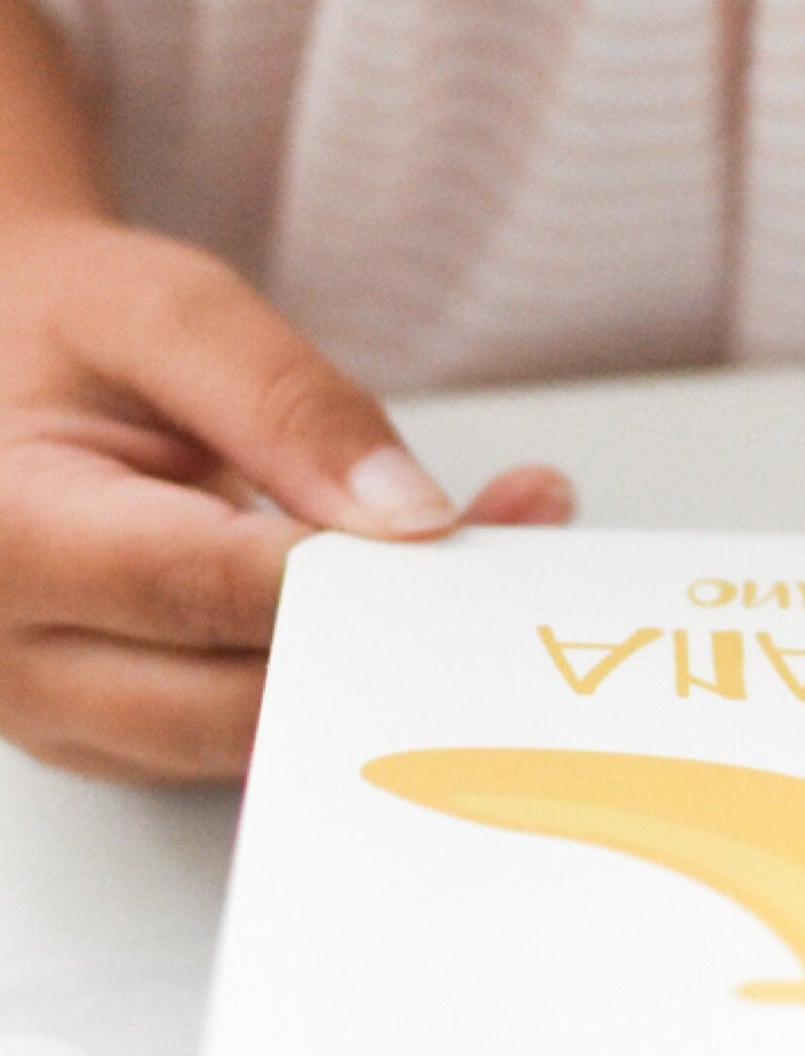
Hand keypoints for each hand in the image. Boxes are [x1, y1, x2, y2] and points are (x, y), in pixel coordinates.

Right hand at [0, 214, 573, 781]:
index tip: (443, 546)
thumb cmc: (63, 332)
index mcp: (0, 530)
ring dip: (387, 664)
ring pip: (264, 741)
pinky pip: (261, 740)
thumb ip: (286, 402)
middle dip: (383, 634)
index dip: (332, 578)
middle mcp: (15, 651)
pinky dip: (353, 678)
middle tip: (503, 559)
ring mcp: (67, 716)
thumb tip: (408, 516)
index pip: (190, 585)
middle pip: (236, 700)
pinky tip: (421, 597)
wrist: (4, 372)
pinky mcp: (125, 744)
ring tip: (491, 548)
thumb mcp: (163, 312)